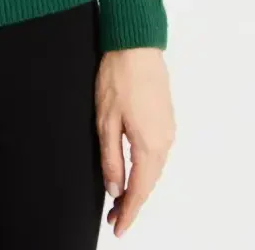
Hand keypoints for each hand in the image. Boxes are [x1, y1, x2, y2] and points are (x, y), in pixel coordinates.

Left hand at [95, 47, 175, 236]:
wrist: (135, 46)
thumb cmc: (118, 78)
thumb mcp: (106, 121)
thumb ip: (111, 158)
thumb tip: (114, 188)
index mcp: (149, 145)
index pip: (140, 189)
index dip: (128, 212)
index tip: (118, 228)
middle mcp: (164, 141)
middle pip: (149, 182)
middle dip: (132, 202)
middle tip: (114, 217)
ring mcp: (167, 129)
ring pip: (154, 168)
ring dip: (138, 185)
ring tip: (120, 199)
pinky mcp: (165, 119)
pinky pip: (156, 153)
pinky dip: (145, 168)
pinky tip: (133, 170)